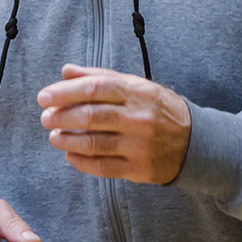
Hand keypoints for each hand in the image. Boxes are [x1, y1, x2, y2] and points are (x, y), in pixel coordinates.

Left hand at [39, 63, 191, 183]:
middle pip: (91, 116)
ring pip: (94, 143)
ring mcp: (141, 145)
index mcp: (137, 92)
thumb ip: (100, 77)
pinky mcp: (141, 169)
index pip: (94, 88)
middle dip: (61, 117)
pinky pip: (103, 167)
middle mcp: (140, 118)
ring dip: (67, 140)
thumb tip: (66, 71)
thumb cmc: (157, 109)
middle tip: (45, 118)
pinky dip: (81, 161)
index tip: (44, 97)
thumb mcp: (135, 85)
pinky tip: (70, 154)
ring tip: (53, 136)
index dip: (65, 92)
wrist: (197, 141)